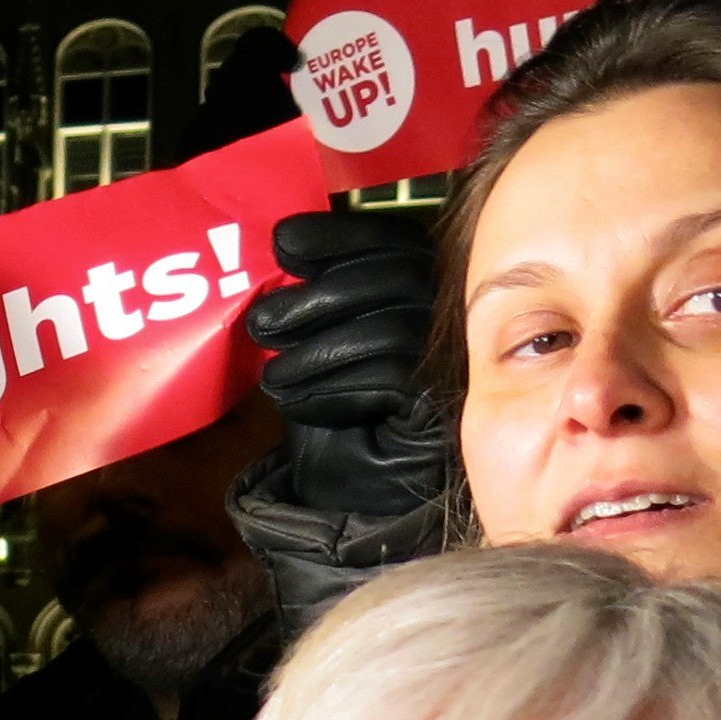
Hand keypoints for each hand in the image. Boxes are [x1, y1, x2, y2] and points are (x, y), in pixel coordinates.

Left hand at [247, 210, 451, 520]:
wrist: (357, 485)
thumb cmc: (335, 404)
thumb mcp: (316, 340)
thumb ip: (313, 295)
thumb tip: (281, 246)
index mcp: (425, 282)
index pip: (393, 239)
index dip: (340, 235)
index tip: (283, 241)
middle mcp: (454, 314)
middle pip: (395, 279)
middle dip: (317, 298)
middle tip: (261, 325)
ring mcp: (460, 360)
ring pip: (392, 330)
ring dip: (316, 353)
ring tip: (272, 377)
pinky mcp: (448, 408)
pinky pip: (391, 381)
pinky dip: (332, 390)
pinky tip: (297, 402)